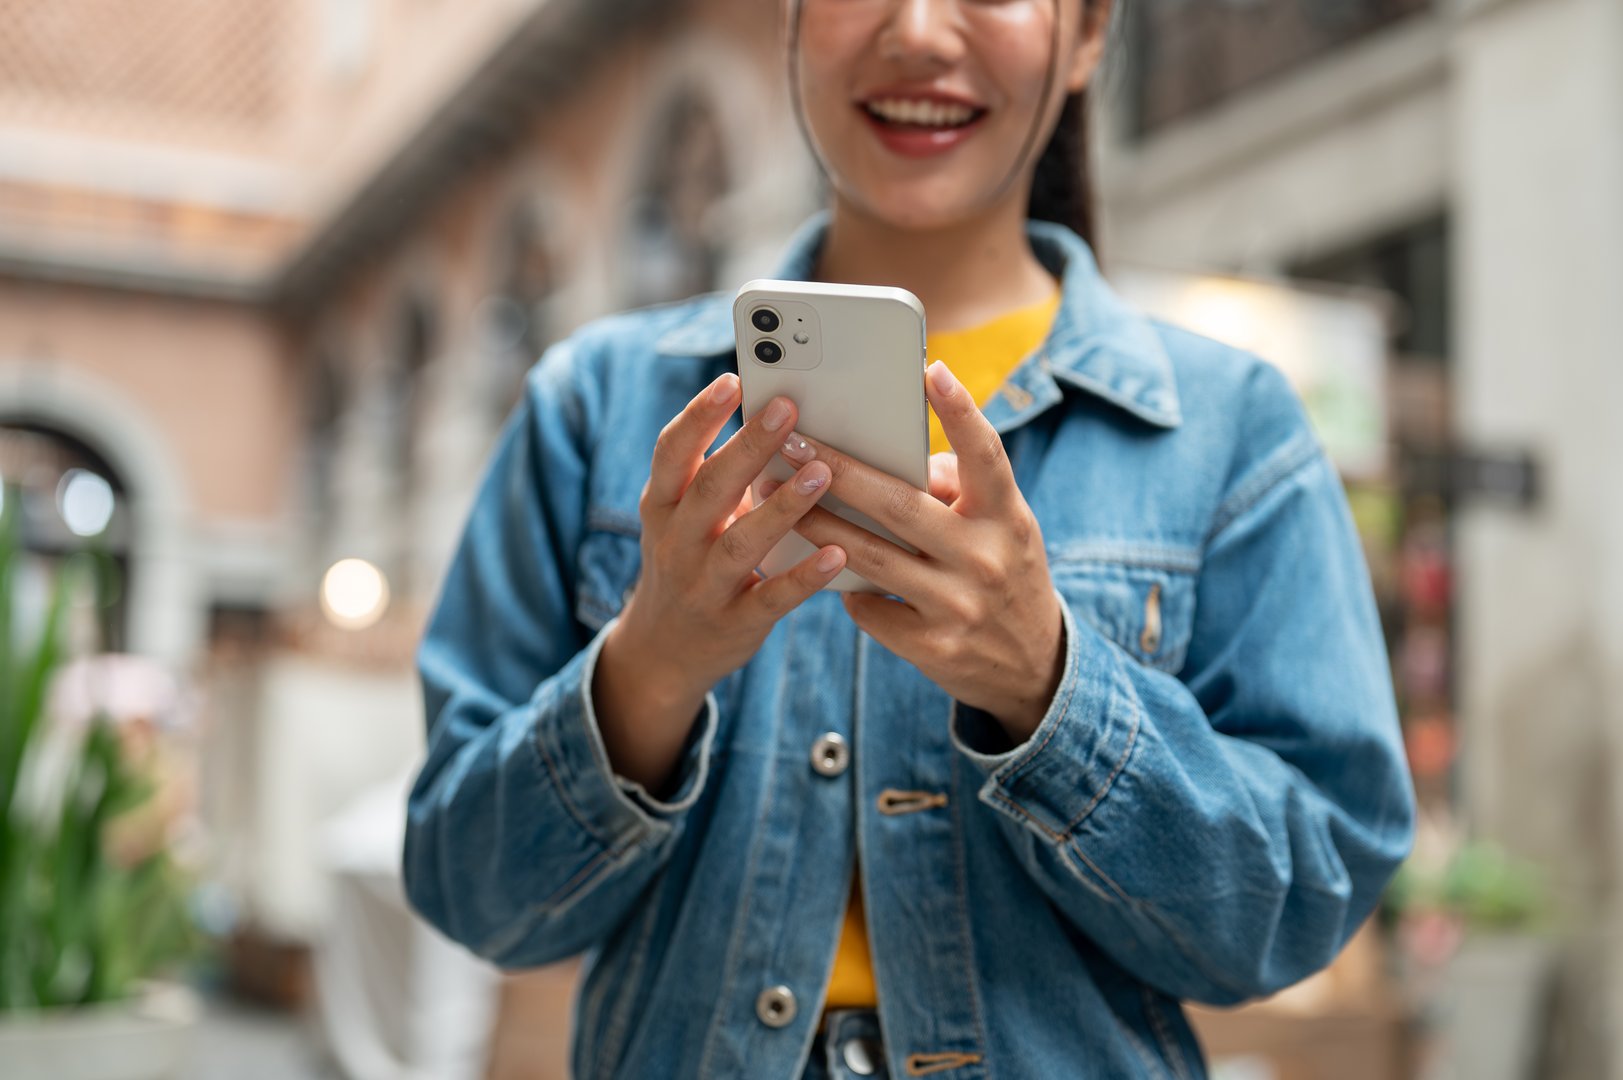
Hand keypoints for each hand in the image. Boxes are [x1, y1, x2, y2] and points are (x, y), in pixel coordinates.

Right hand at [594, 373, 846, 792]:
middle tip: (788, 408)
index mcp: (662, 506)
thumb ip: (719, 476)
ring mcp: (702, 585)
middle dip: (748, 447)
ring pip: (741, 542)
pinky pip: (772, 597)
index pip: (671, 453)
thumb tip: (778, 421)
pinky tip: (838, 553)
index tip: (733, 380)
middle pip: (710, 488)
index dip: (699, 416)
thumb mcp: (684, 518)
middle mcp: (676, 543)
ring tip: (823, 473)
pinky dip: (804, 576)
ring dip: (782, 506)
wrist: (663, 651)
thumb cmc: (690, 561)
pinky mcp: (734, 623)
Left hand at [779, 361, 1063, 742]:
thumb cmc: (1002, 571)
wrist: (1032, 664)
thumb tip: (888, 458)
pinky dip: (845, 587)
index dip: (961, 411)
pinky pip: (871, 608)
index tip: (930, 370)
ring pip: (870, 557)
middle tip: (792, 442)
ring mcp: (960, 605)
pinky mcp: (934, 646)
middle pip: (900, 505)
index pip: (986, 455)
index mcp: (1006, 515)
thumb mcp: (1002, 527)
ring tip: (778, 500)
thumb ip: (956, 489)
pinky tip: (825, 572)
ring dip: (818, 525)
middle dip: (840, 470)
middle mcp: (986, 557)